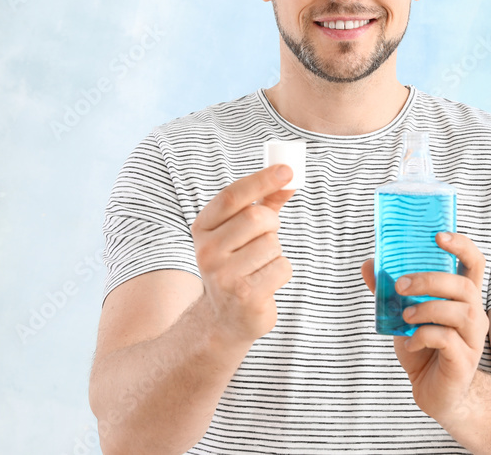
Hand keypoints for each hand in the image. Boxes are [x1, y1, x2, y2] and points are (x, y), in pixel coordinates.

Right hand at [191, 165, 295, 344]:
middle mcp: (207, 251)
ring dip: (276, 252)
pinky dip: (281, 272)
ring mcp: (224, 276)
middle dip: (272, 224)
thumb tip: (288, 178)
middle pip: (257, 218)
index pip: (231, 196)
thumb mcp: (241, 232)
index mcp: (202, 229)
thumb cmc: (237, 265)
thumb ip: (263, 203)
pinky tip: (265, 282)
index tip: (287, 170)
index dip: (261, 180)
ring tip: (260, 265)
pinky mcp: (245, 296)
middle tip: (268, 236)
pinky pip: (282, 268)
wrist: (223, 319)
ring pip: (273, 244)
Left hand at [361, 232, 487, 424]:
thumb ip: (388, 290)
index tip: (438, 236)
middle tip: (400, 285)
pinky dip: (422, 336)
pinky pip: (446, 339)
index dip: (461, 245)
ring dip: (426, 309)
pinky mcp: (464, 360)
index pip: (474, 263)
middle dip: (429, 280)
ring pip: (460, 312)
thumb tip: (369, 264)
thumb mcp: (402, 315)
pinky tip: (411, 342)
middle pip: (464, 286)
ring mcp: (473, 339)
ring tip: (405, 316)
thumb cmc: (424, 348)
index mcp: (463, 298)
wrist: (434, 392)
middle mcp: (475, 314)